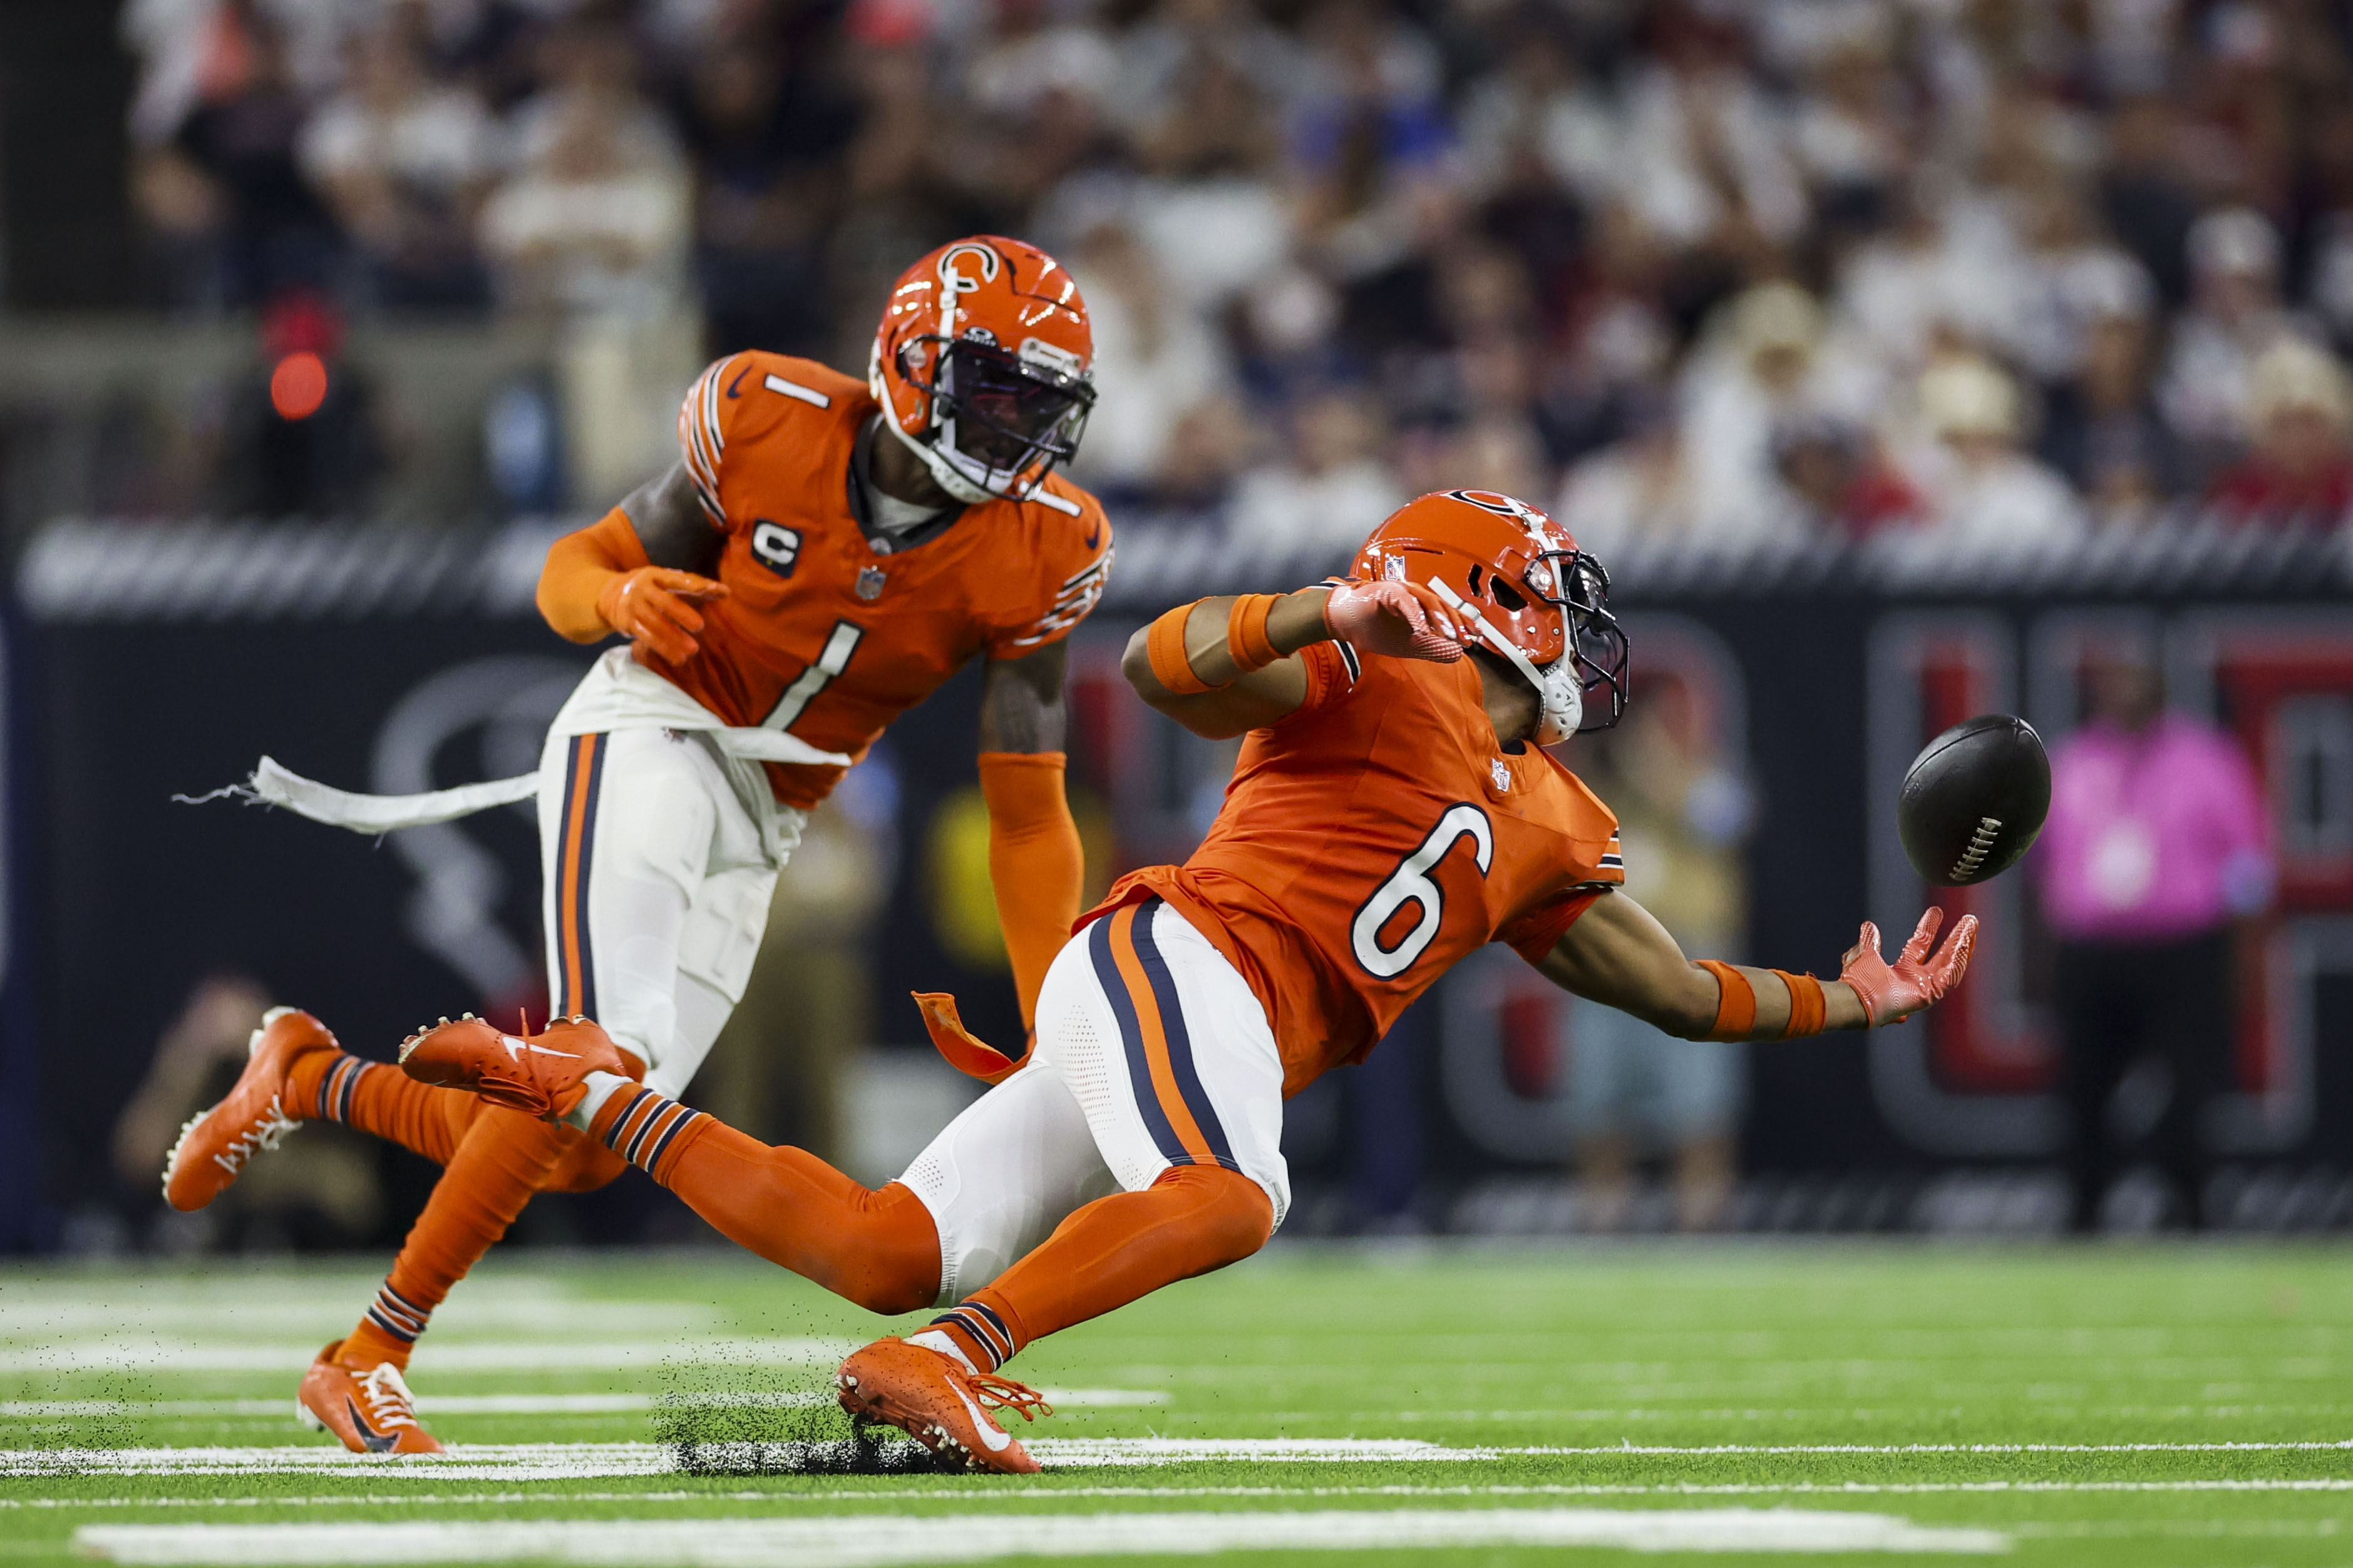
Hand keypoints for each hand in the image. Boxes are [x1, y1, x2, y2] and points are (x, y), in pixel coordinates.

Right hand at [595, 567, 726, 663]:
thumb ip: (696, 585)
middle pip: (664, 602)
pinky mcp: (628, 623)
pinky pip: (646, 637)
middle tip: (700, 626)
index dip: (693, 584)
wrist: (610, 594)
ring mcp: (634, 606)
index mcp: (656, 575)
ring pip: (654, 623)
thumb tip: (726, 592)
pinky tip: (678, 659)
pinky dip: (662, 648)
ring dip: (673, 638)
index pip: (676, 579)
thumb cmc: (652, 587)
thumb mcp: (667, 580)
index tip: (711, 589)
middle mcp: (643, 589)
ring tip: (692, 650)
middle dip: (681, 614)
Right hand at [1323, 580, 1465, 661]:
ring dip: (1440, 618)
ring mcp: (1402, 590)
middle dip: (1456, 623)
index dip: (1463, 624)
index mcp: (1422, 606)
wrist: (1344, 623)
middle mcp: (1415, 595)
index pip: (1448, 613)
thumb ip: (1431, 648)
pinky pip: (1405, 602)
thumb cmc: (1375, 629)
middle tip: (1465, 640)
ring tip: (1449, 635)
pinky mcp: (1387, 591)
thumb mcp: (1408, 646)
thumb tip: (1456, 655)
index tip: (1475, 638)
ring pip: (1427, 601)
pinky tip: (1422, 630)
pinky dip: (1415, 615)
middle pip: (1442, 605)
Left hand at [1839, 907, 1977, 1026]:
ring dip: (1962, 945)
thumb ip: (1870, 942)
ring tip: (1971, 926)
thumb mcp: (1864, 955)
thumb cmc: (1857, 983)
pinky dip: (1959, 960)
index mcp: (1899, 972)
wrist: (1854, 999)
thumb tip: (1869, 925)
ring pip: (1950, 964)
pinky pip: (1950, 977)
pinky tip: (1965, 943)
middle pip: (1941, 955)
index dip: (1929, 928)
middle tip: (1968, 918)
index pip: (1920, 945)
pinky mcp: (1930, 996)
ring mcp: (1924, 989)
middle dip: (1955, 937)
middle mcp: (1914, 980)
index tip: (1936, 911)